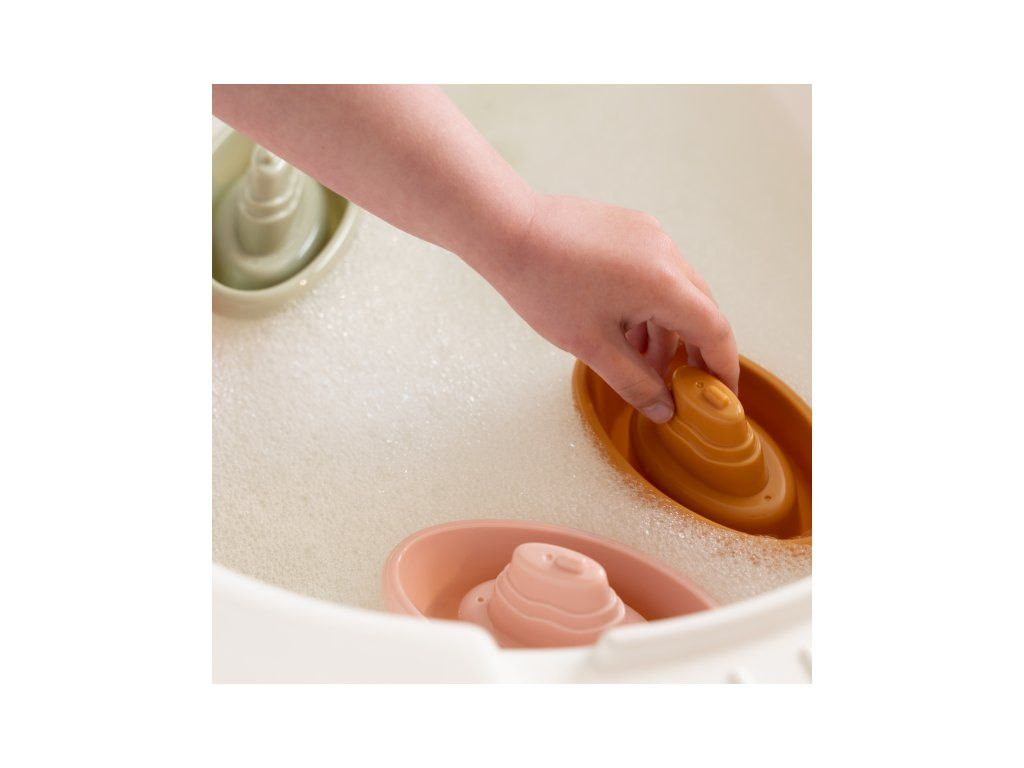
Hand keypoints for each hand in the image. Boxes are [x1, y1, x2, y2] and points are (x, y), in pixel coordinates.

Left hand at [490, 194, 738, 422]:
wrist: (507, 229)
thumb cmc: (543, 284)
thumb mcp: (591, 346)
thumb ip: (635, 382)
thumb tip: (664, 409)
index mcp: (663, 282)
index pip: (714, 330)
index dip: (724, 367)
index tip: (724, 394)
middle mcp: (666, 253)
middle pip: (701, 309)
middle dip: (697, 351)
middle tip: (686, 385)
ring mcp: (651, 236)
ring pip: (677, 291)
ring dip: (669, 329)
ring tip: (644, 363)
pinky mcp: (632, 228)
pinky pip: (657, 271)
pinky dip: (652, 304)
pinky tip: (627, 330)